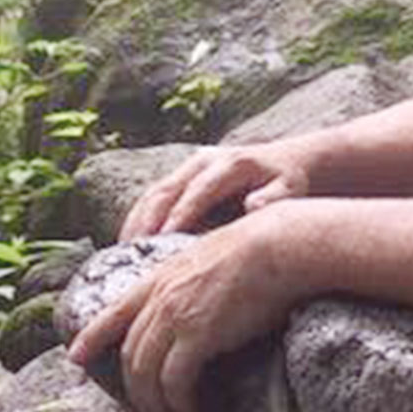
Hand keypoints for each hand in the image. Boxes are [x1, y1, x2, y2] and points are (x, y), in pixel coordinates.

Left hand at [68, 209, 297, 411]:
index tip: (75, 357)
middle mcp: (160, 297)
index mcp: (159, 277)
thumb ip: (187, 284)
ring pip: (147, 371)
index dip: (92, 337)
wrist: (275, 246)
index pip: (114, 312)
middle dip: (134, 389)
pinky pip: (175, 380)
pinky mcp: (198, 334)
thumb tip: (192, 311)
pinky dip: (179, 402)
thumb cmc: (255, 253)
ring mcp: (175, 315)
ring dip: (155, 403)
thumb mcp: (205, 261)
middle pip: (131, 353)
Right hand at [120, 139, 313, 240]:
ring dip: (137, 220)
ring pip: (155, 191)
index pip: (200, 190)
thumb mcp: (289, 188)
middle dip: (148, 219)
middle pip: (168, 189)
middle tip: (132, 250)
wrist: (284, 160)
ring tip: (123, 251)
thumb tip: (252, 206)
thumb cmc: (288, 181)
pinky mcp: (182, 175)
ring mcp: (189, 166)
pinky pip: (154, 195)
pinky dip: (139, 217)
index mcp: (229, 164)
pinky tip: (129, 242)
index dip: (181, 213)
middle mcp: (204, 161)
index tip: (165, 239)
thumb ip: (273, 198)